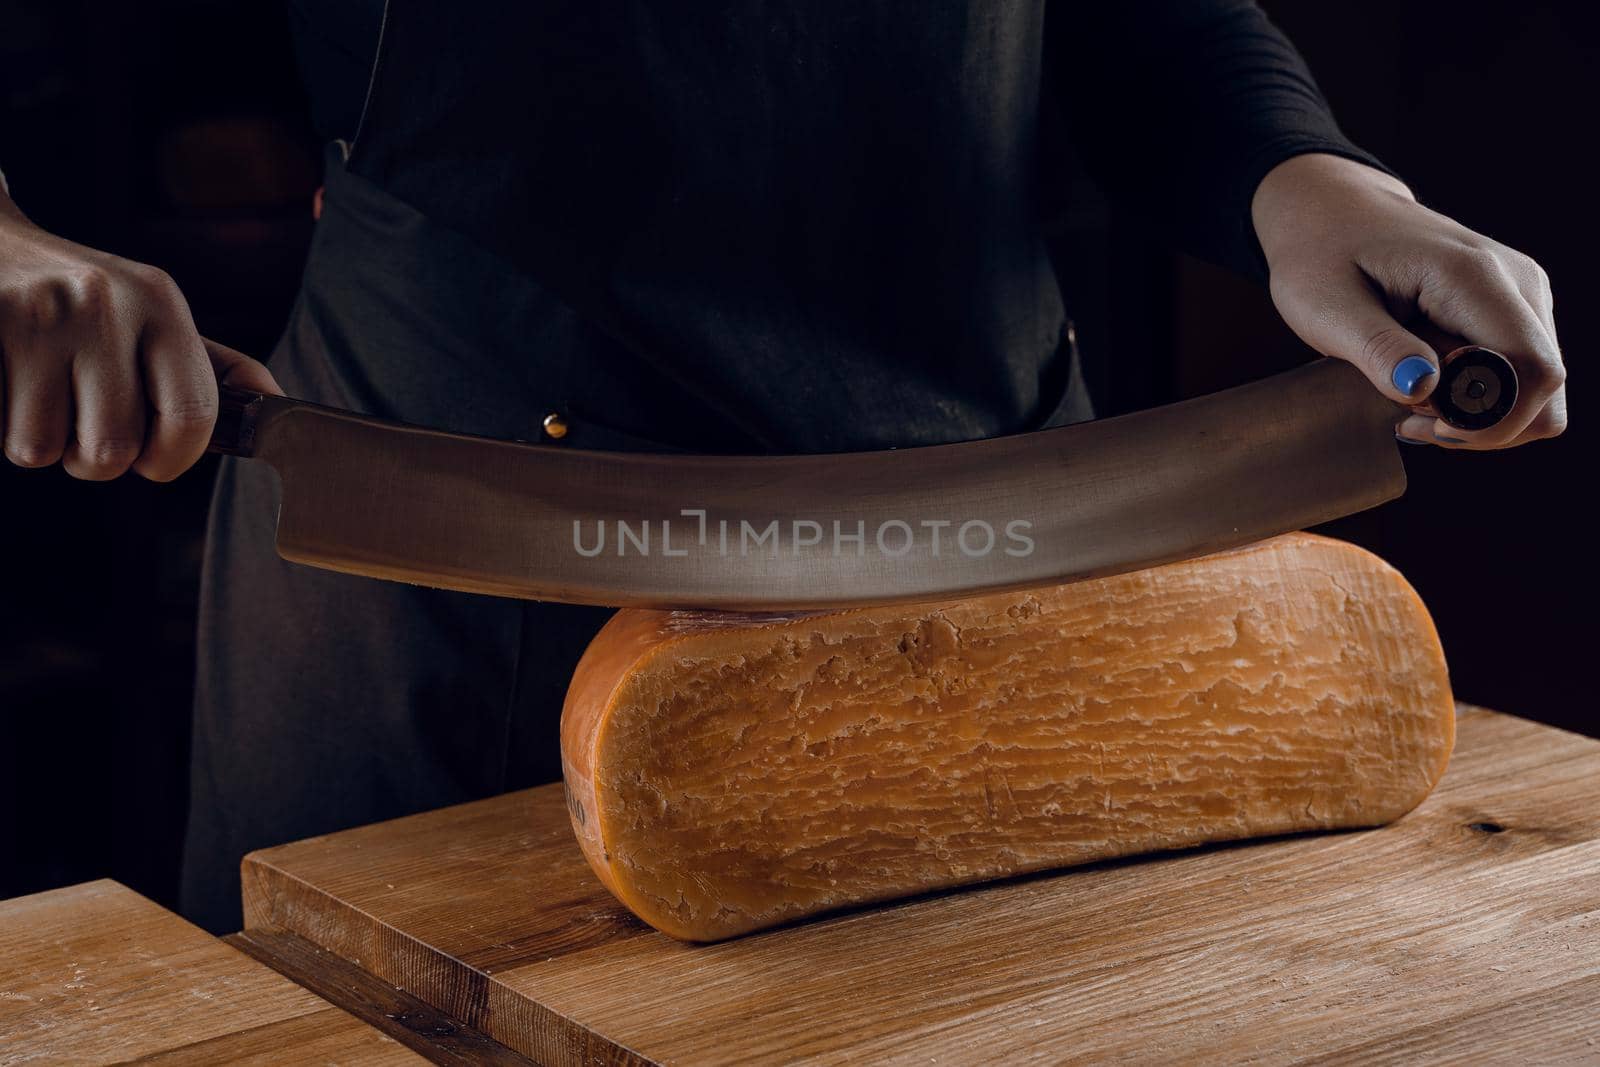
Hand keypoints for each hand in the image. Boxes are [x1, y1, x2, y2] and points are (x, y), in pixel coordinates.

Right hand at [0, 196, 281, 480]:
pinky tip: (11, 385)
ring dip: (40, 443)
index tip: (155, 459)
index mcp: (158, 301)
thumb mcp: (155, 315)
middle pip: (112, 450)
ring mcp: (32, 316)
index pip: (193, 416)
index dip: (174, 459)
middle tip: (85, 425)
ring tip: (42, 397)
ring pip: (40, 449)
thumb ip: (214, 367)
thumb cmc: (87, 299)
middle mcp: (101, 303)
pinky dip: (1, 425)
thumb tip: (275, 406)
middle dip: (96, 460)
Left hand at [1251, 153, 1564, 448]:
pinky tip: (1426, 386)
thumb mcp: (1325, 306)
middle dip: (1481, 426)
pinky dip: (1479, 398)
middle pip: (1546, 388)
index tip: (1420, 424)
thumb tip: (1423, 388)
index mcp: (1475, 276)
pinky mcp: (1515, 307)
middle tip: (1407, 419)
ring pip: (1540, 389)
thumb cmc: (1322, 255)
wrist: (1333, 212)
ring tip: (1410, 400)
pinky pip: (1522, 374)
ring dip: (1479, 416)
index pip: (1533, 370)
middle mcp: (1518, 282)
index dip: (1490, 420)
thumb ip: (1376, 347)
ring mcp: (1523, 294)